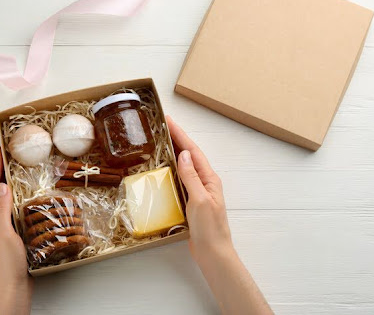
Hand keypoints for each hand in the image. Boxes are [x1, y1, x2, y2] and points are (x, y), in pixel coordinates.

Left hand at [0, 147, 32, 314]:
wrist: (13, 289)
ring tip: (14, 168)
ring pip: (1, 199)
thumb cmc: (7, 266)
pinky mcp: (9, 233)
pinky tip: (23, 194)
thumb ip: (2, 210)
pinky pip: (10, 208)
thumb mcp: (5, 235)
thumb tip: (1, 186)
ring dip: (6, 182)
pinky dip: (15, 196)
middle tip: (7, 154)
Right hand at [166, 116, 233, 262]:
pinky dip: (171, 170)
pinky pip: (180, 180)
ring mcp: (197, 191)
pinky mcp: (191, 201)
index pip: (192, 151)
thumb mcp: (199, 200)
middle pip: (188, 155)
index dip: (180, 134)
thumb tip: (183, 154)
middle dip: (176, 139)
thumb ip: (191, 177)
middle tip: (160, 126)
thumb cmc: (209, 228)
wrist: (213, 252)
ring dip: (173, 153)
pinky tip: (163, 170)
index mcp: (209, 178)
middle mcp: (204, 181)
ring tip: (160, 141)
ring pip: (184, 166)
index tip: (168, 120)